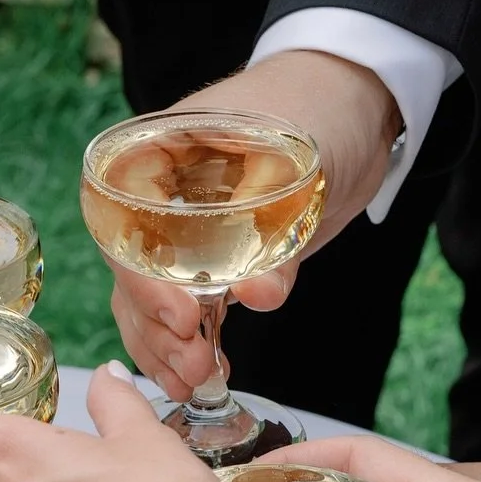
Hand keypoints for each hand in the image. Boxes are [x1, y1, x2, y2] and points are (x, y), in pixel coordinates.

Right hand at [109, 50, 403, 397]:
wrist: (359, 100)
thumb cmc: (320, 105)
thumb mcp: (300, 159)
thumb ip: (277, 228)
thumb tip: (257, 295)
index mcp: (151, 156)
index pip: (121, 227)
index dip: (140, 279)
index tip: (182, 316)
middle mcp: (153, 201)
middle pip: (128, 276)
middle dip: (155, 328)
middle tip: (196, 363)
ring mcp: (180, 235)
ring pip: (148, 302)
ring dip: (166, 348)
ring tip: (197, 381)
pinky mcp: (214, 263)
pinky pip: (187, 310)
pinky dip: (190, 345)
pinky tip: (206, 375)